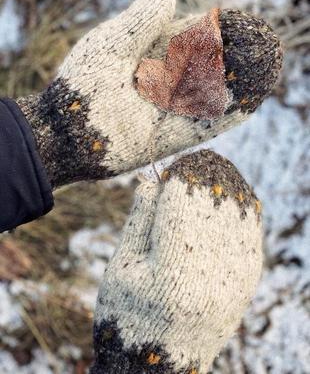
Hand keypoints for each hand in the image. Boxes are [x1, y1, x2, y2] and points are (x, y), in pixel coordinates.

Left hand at [16, 0, 281, 188]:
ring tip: (263, 71)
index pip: (187, 38)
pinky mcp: (168, 138)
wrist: (66, 132)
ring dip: (235, 85)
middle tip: (258, 46)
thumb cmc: (82, 83)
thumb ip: (141, 20)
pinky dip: (225, 116)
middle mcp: (161, 83)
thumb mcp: (112, 43)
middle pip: (203, 67)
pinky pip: (202, 126)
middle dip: (230, 57)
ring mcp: (166, 112)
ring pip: (208, 96)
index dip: (212, 29)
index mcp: (147, 56)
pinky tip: (247, 102)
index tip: (234, 21)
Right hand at [91, 150, 262, 373]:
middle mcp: (211, 271)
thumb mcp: (123, 266)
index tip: (177, 162)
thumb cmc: (129, 313)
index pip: (183, 201)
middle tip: (198, 159)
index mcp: (173, 267)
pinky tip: (236, 194)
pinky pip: (252, 233)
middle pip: (214, 202)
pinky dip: (245, 208)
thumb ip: (140, 219)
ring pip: (240, 213)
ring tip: (215, 170)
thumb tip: (154, 178)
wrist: (161, 364)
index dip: (181, 174)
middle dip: (207, 174)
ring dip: (229, 186)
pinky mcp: (246, 282)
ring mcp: (235, 277)